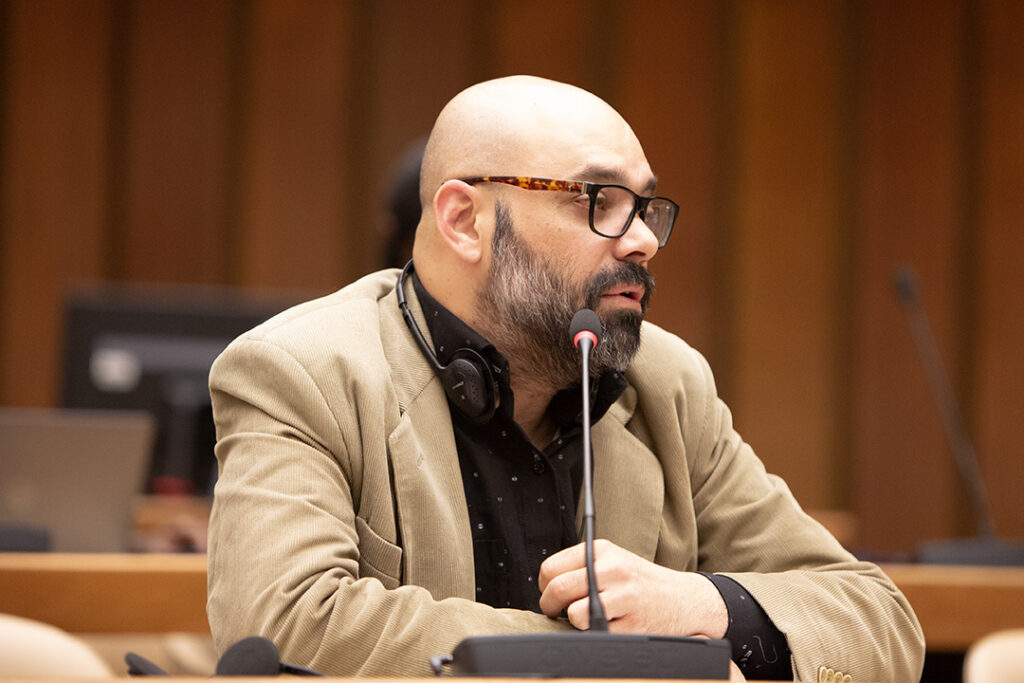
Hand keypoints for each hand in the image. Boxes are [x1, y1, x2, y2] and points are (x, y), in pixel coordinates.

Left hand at [537, 539, 728, 638]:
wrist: (682, 599)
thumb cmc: (640, 582)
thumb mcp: (612, 560)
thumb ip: (581, 566)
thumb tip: (545, 585)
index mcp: (602, 550)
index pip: (551, 567)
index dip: (543, 586)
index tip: (548, 593)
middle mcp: (612, 569)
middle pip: (558, 589)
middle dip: (550, 606)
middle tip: (556, 611)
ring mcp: (623, 597)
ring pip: (574, 614)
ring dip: (575, 621)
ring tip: (588, 616)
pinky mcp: (631, 624)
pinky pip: (595, 633)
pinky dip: (595, 633)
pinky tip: (609, 624)